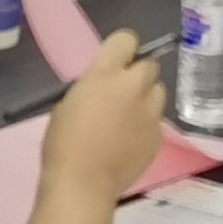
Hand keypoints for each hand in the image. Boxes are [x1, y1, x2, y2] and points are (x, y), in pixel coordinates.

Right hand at [40, 30, 168, 203]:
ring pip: (158, 92)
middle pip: (150, 65)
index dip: (122, 50)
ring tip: (128, 120)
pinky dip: (146, 126)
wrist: (82, 183)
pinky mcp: (158, 135)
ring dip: (146, 99)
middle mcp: (133, 86)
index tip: (115, 63)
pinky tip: (129, 142)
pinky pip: (156, 121)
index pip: (126, 39)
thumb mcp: (69, 103)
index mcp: (106, 73)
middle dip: (137, 76)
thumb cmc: (64, 143)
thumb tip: (105, 87)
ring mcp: (150, 111)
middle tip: (122, 94)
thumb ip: (93, 87)